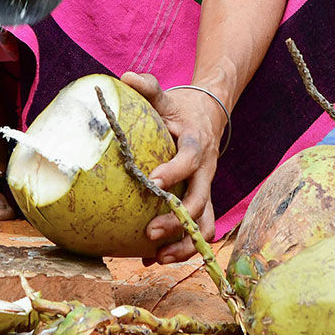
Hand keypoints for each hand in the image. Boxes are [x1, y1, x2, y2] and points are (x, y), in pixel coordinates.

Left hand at [121, 71, 226, 263]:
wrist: (208, 115)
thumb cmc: (178, 108)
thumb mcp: (164, 96)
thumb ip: (147, 86)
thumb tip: (125, 76)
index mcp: (197, 143)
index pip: (191, 159)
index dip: (175, 171)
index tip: (153, 182)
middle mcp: (206, 170)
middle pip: (201, 201)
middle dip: (178, 221)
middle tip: (149, 232)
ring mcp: (205, 188)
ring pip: (206, 223)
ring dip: (185, 243)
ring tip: (158, 257)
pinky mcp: (200, 201)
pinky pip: (197, 229)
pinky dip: (180, 246)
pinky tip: (152, 257)